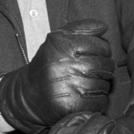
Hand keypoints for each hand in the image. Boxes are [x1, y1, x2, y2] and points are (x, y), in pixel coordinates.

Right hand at [0, 19, 113, 133]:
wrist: (28, 94)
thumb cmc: (49, 64)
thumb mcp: (59, 39)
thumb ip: (82, 28)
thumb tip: (104, 26)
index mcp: (62, 45)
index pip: (102, 46)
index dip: (101, 51)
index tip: (91, 55)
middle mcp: (64, 65)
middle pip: (105, 65)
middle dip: (103, 68)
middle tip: (90, 71)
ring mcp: (68, 87)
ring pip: (104, 84)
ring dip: (99, 85)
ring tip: (84, 84)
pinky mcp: (71, 106)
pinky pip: (101, 101)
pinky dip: (97, 100)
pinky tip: (84, 96)